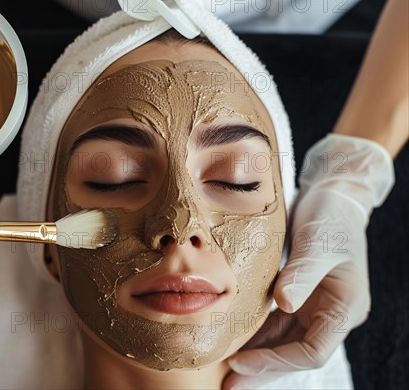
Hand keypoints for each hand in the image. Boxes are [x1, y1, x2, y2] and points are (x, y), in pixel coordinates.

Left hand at [224, 134, 394, 387]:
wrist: (333, 198)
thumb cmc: (331, 218)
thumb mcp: (318, 242)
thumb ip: (302, 273)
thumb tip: (285, 304)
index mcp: (345, 307)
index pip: (311, 350)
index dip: (276, 361)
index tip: (241, 362)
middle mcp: (331, 314)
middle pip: (295, 354)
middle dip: (262, 371)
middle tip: (229, 386)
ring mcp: (315, 308)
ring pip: (284, 343)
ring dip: (256, 356)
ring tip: (225, 371)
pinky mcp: (300, 298)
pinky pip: (277, 324)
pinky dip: (256, 334)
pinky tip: (233, 340)